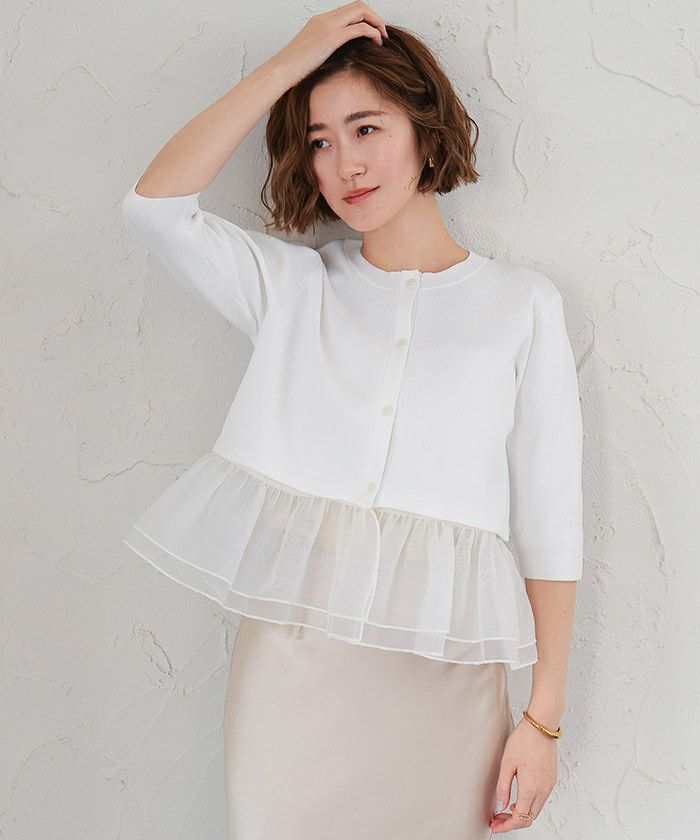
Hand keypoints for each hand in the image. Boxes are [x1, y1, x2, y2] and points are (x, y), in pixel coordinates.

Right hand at [271, 1, 388, 86]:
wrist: (281, 71)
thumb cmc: (293, 70)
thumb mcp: (310, 56)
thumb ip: (323, 52)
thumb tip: (335, 63)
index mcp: (320, 22)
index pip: (347, 10)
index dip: (364, 17)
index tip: (372, 32)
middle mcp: (325, 19)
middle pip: (357, 5)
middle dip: (374, 16)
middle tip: (382, 33)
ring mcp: (328, 26)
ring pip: (361, 11)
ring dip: (376, 22)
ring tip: (382, 37)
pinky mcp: (332, 37)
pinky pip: (359, 28)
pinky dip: (372, 32)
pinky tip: (376, 43)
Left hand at [489, 717, 558, 831]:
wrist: (542, 726)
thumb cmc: (524, 739)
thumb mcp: (507, 762)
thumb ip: (503, 786)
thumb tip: (501, 805)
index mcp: (531, 788)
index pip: (519, 818)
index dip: (506, 826)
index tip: (496, 825)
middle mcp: (543, 790)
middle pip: (529, 817)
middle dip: (512, 822)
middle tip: (498, 820)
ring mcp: (549, 785)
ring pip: (536, 810)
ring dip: (521, 814)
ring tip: (505, 810)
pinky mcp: (551, 779)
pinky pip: (541, 799)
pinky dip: (529, 804)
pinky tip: (518, 798)